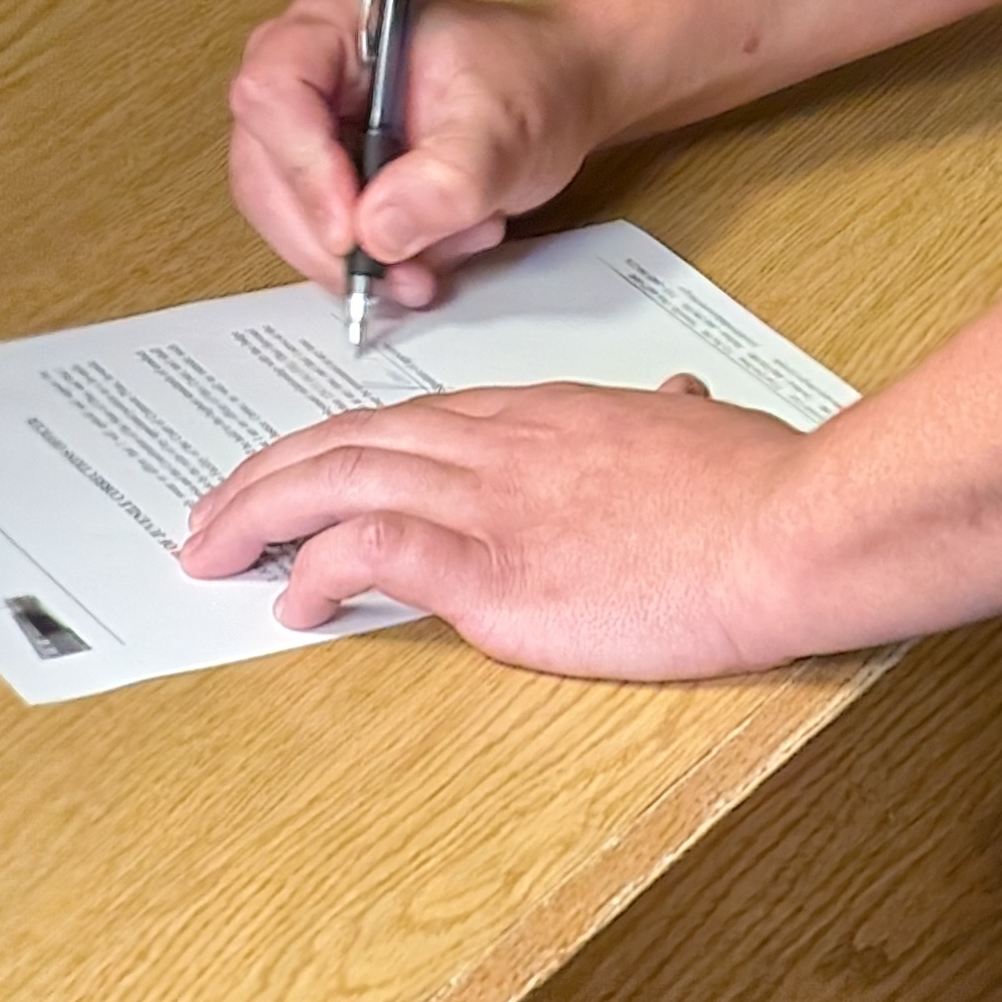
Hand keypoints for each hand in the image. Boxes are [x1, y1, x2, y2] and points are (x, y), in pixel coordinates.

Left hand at [177, 373, 811, 677]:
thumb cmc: (762, 489)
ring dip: (260, 515)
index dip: (334, 447)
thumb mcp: (705, 433)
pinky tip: (295, 600)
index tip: (293, 476)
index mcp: (540, 415)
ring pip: (339, 482)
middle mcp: (499, 444)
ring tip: (212, 552)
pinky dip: (319, 567)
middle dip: (266, 476)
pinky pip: (374, 552)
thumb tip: (676, 401)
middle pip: (348, 440)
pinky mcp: (497, 570)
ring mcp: (493, 502)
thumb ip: (670, 420)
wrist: (788, 528)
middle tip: (212, 513)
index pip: (405, 420)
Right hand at [226, 0, 604, 306]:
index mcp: (338, 26)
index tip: (353, 226)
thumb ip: (448, 179)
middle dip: (329, 236)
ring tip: (435, 255)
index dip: (303, 168)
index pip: (273, 93)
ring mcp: (313, 125)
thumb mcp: (506, 130)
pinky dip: (371, 261)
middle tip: (396, 270)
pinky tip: (428, 255)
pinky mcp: (329, 173)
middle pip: (264, 168)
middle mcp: (309, 71)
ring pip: (285, 214)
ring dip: (358, 256)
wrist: (562, 92)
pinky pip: (318, 235)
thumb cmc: (534, 80)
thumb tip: (378, 230)